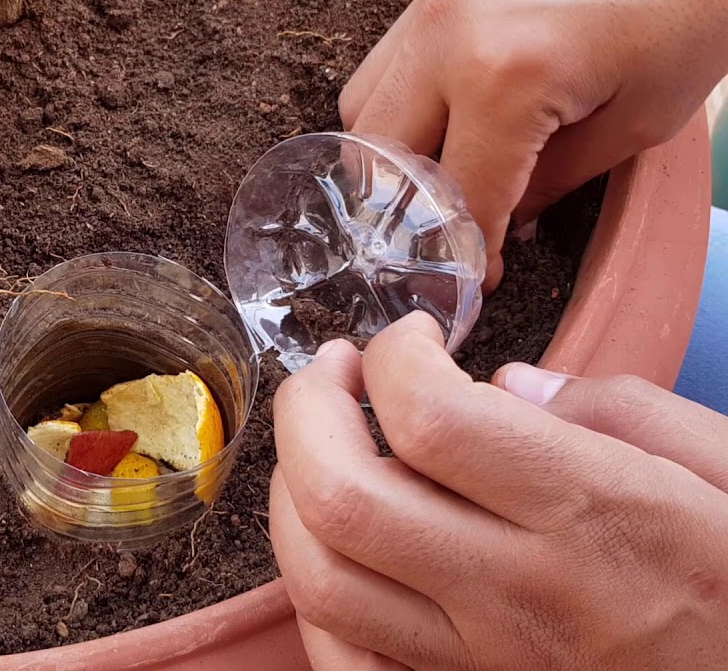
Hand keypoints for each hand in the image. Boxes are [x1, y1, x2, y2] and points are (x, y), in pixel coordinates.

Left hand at [269, 311, 727, 670]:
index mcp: (592, 512)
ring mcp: (482, 660)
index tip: (410, 337)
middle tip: (333, 372)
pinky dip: (312, 594)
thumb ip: (617, 409)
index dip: (394, 356)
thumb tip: (505, 383)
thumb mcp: (726, 467)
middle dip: (307, 411)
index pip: (431, 419)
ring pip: (321, 581)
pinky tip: (332, 541)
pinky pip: (343, 660)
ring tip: (320, 445)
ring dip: (291, 493)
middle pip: (343, 498)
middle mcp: (520, 590)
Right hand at [340, 0, 727, 288]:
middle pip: (381, 159)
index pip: (460, 196)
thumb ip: (557, 180)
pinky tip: (447, 123)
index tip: (478, 282)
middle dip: (412, 212)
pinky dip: (400, 107)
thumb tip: (507, 222)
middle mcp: (446, 38)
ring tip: (445, 179)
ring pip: (363, 110)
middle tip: (455, 236)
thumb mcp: (641, 118)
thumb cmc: (689, 5)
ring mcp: (432, 5)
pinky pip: (385, 64)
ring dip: (393, 159)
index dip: (469, 252)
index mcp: (504, 77)